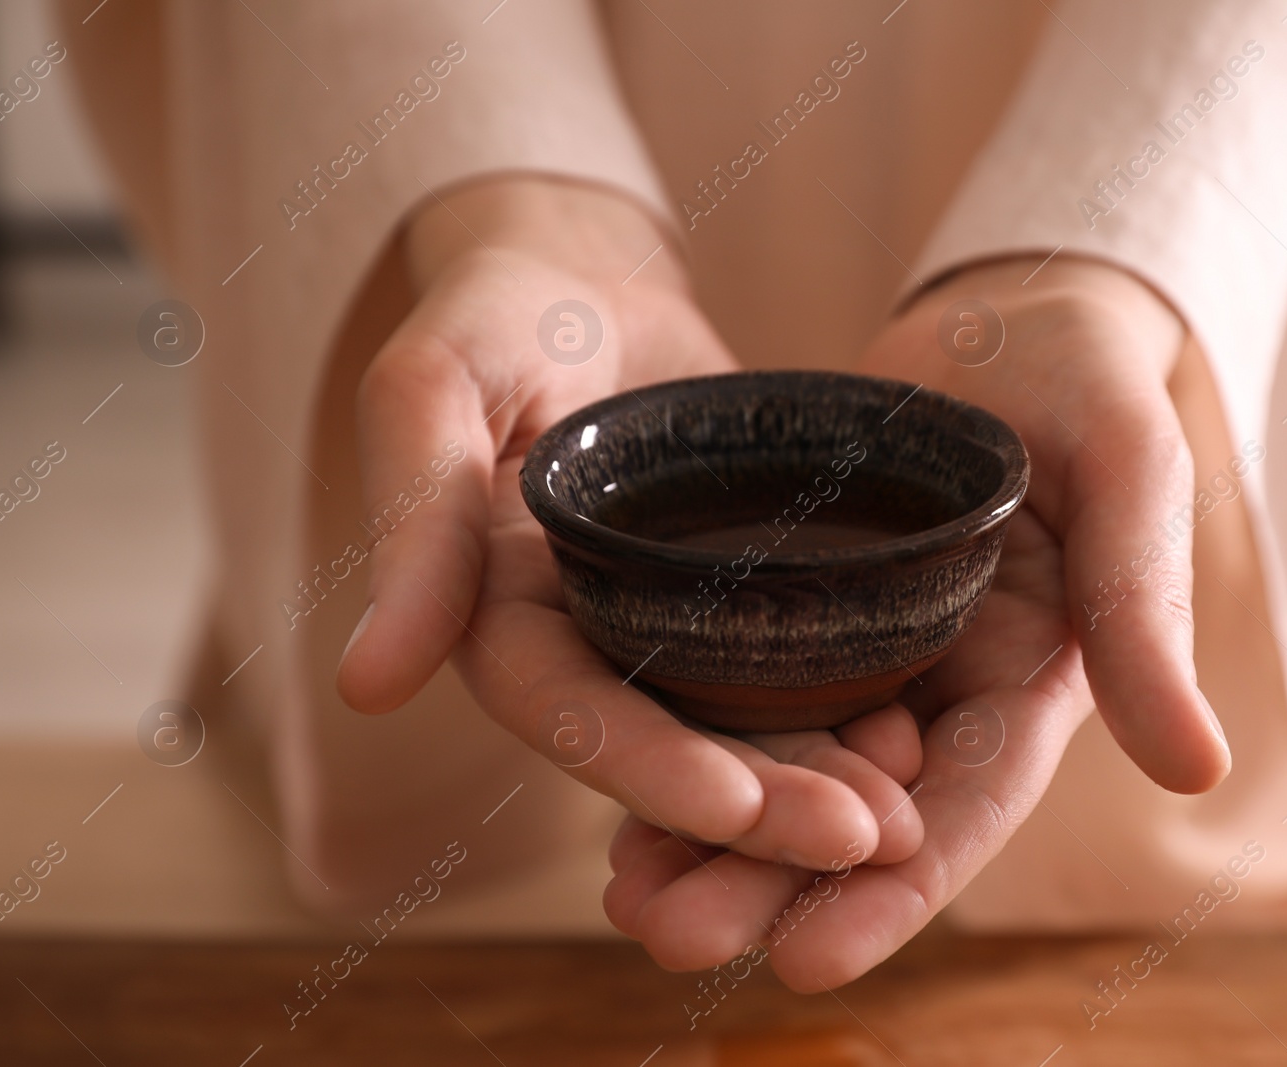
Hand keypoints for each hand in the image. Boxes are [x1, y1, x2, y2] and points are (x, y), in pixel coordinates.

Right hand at [335, 176, 922, 873]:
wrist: (583, 270)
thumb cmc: (495, 310)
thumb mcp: (434, 388)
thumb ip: (415, 524)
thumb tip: (367, 687)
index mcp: (495, 615)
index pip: (567, 712)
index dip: (646, 765)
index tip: (740, 807)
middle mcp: (579, 641)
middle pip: (667, 744)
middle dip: (759, 803)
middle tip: (868, 840)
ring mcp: (659, 623)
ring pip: (734, 725)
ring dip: (814, 778)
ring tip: (907, 820)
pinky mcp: (731, 592)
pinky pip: (784, 665)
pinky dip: (844, 705)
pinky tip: (920, 737)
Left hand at [603, 255, 1231, 988]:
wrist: (1009, 320)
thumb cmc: (1086, 381)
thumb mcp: (1127, 477)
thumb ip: (1142, 614)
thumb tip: (1199, 769)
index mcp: (1025, 681)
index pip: (962, 808)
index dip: (893, 890)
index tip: (808, 961)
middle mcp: (941, 691)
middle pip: (855, 813)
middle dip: (768, 884)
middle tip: (670, 941)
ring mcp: (868, 655)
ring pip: (785, 769)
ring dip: (709, 840)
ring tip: (623, 901)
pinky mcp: (804, 610)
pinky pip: (741, 692)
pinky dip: (686, 746)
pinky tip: (616, 801)